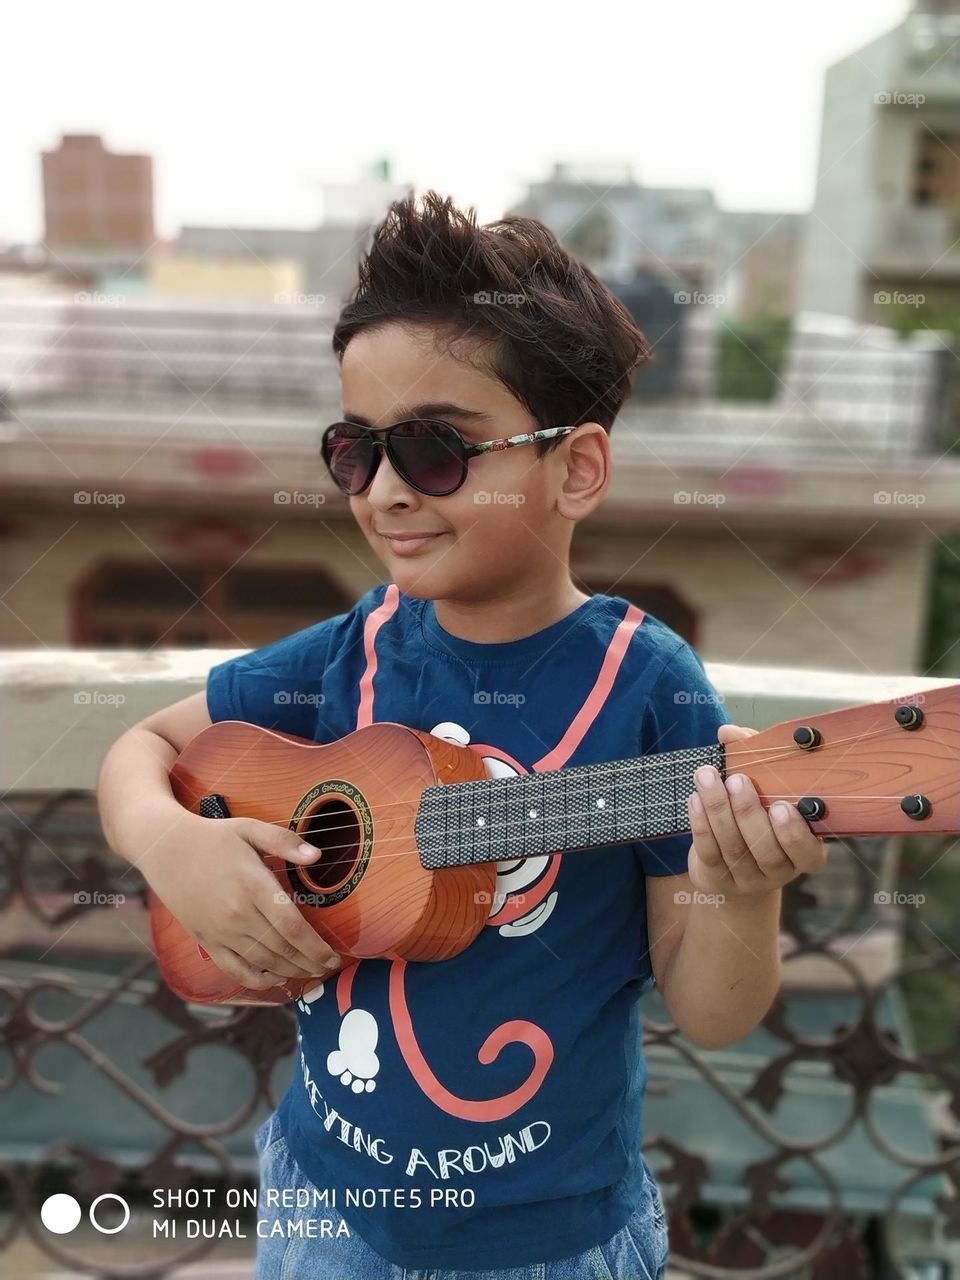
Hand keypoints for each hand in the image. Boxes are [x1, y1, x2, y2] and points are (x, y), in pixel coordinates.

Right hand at [148, 815, 342, 989]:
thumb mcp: (249, 828)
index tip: (334, 955)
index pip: (292, 927)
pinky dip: (256, 980)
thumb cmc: (212, 837)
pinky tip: (275, 979)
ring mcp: (220, 931)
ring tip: (311, 973)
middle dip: (310, 963)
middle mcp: (237, 914)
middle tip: (330, 967)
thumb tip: (317, 855)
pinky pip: (235, 969)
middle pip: (282, 949)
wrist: (164, 849)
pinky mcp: (207, 940)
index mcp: (252, 886)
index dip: (316, 947)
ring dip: (290, 971)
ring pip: (263, 962)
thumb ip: (284, 841)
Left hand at [685, 723, 827, 902]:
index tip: (784, 805)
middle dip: (749, 813)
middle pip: (767, 851)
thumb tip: (730, 732)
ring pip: (734, 849)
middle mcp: (780, 871)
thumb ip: (756, 757)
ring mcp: (748, 879)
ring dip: (719, 810)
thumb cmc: (759, 814)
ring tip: (708, 777)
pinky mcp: (718, 878)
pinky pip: (709, 852)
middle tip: (738, 780)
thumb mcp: (765, 788)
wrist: (737, 863)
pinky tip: (695, 798)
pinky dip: (701, 824)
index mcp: (805, 852)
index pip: (809, 853)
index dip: (796, 834)